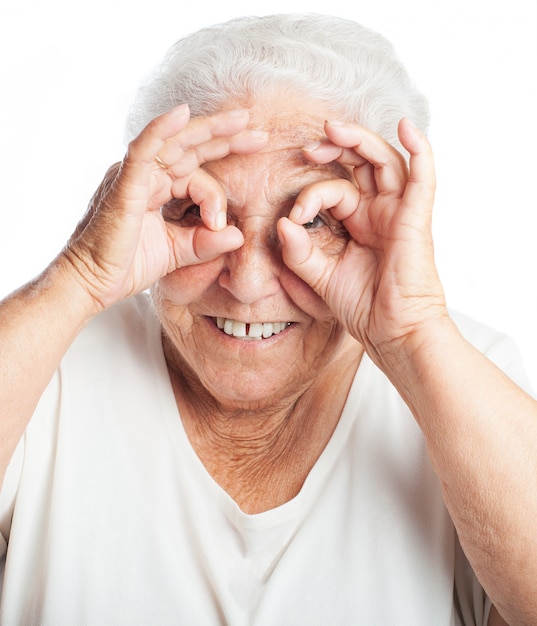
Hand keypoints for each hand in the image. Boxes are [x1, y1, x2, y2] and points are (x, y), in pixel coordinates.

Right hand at [62, 105, 267, 311]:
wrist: (92, 283)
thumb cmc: (127, 265)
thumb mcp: (178, 252)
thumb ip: (207, 243)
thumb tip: (239, 235)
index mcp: (159, 188)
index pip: (197, 173)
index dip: (219, 193)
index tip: (224, 223)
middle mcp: (148, 175)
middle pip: (192, 147)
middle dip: (227, 138)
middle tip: (260, 133)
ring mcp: (135, 175)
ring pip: (176, 143)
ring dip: (209, 130)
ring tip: (242, 119)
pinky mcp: (124, 184)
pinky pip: (143, 150)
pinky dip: (161, 130)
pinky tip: (182, 113)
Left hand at [278, 118, 447, 360]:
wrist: (392, 333)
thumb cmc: (362, 307)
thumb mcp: (320, 278)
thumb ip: (299, 253)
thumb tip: (283, 223)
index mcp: (359, 222)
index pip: (335, 190)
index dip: (311, 196)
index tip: (294, 216)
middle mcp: (380, 212)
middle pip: (363, 163)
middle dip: (336, 147)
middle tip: (308, 146)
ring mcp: (399, 213)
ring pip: (386, 162)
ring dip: (362, 140)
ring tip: (333, 128)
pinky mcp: (416, 219)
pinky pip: (423, 179)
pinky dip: (420, 150)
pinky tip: (406, 127)